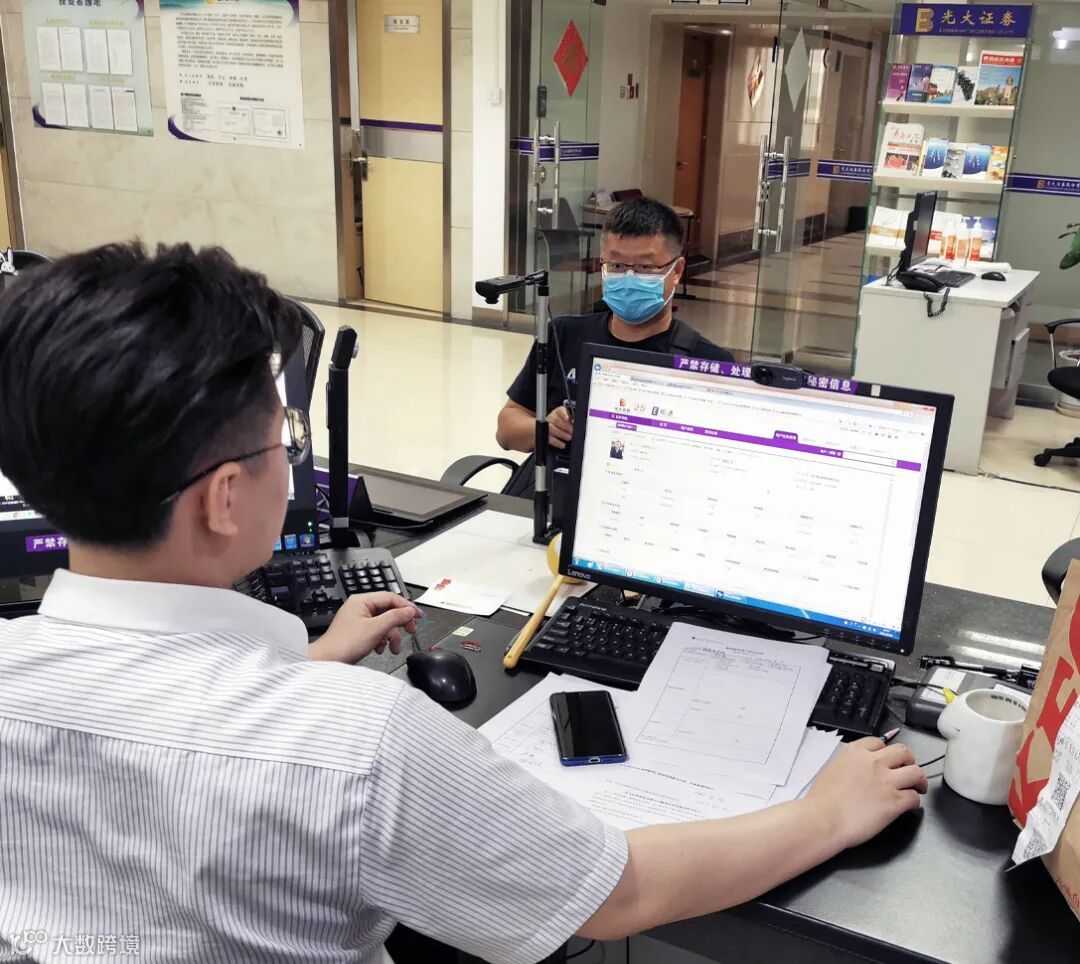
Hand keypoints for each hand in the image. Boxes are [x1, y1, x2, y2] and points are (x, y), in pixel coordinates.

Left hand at [309, 593, 421, 663]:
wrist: (327, 660)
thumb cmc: (345, 644)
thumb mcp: (375, 629)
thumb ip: (395, 617)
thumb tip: (409, 611)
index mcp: (362, 601)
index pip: (391, 598)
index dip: (406, 607)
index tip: (418, 616)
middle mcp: (360, 607)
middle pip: (388, 610)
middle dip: (399, 623)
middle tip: (411, 630)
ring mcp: (359, 619)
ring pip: (384, 623)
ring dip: (391, 636)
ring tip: (393, 648)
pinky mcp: (359, 631)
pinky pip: (377, 631)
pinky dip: (382, 640)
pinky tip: (380, 648)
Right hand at [548, 405, 573, 449]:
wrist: (551, 432)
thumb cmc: (562, 425)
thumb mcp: (567, 420)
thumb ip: (571, 419)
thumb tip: (574, 421)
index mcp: (558, 412)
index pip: (560, 410)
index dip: (564, 414)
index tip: (568, 418)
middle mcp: (551, 418)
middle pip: (556, 420)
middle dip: (565, 426)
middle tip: (572, 431)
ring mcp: (547, 426)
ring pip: (552, 429)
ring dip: (562, 434)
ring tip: (569, 437)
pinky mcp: (545, 435)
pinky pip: (550, 439)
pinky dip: (557, 443)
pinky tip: (563, 445)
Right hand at [806, 737, 927, 849]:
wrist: (825, 819)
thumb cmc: (822, 800)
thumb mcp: (831, 769)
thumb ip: (848, 764)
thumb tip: (855, 771)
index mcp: (856, 752)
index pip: (880, 742)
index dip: (886, 751)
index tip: (887, 758)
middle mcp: (874, 763)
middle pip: (903, 752)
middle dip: (908, 760)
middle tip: (908, 769)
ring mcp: (887, 782)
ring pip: (916, 772)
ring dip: (919, 779)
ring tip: (918, 786)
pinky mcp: (895, 802)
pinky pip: (914, 797)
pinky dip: (915, 801)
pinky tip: (909, 804)